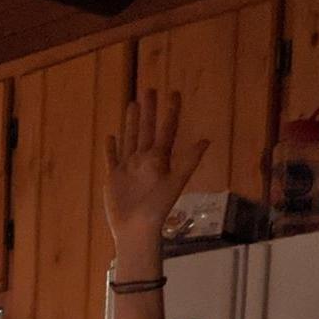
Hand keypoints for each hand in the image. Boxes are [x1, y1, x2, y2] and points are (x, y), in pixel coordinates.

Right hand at [105, 89, 208, 247]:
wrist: (136, 229)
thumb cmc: (157, 208)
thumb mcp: (175, 182)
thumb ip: (189, 161)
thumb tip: (207, 140)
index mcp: (159, 159)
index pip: (167, 130)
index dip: (171, 112)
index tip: (174, 93)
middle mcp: (144, 160)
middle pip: (147, 129)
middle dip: (149, 110)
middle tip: (150, 89)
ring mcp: (128, 168)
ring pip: (130, 138)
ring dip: (131, 122)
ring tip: (132, 103)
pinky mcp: (114, 177)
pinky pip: (112, 158)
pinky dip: (111, 148)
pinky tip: (111, 136)